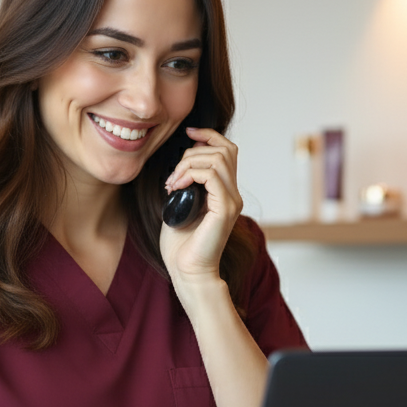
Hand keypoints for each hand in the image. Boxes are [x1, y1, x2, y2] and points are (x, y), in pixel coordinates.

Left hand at [160, 127, 241, 295]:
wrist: (188, 272)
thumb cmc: (181, 246)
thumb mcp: (180, 205)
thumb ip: (185, 184)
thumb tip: (181, 163)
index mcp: (225, 192)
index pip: (227, 150)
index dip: (208, 136)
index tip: (187, 133)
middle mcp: (233, 195)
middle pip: (224, 149)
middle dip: (193, 152)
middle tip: (173, 175)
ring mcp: (231, 201)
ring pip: (218, 158)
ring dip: (189, 163)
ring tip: (173, 182)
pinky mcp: (225, 210)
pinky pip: (210, 175)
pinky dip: (190, 174)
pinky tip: (176, 187)